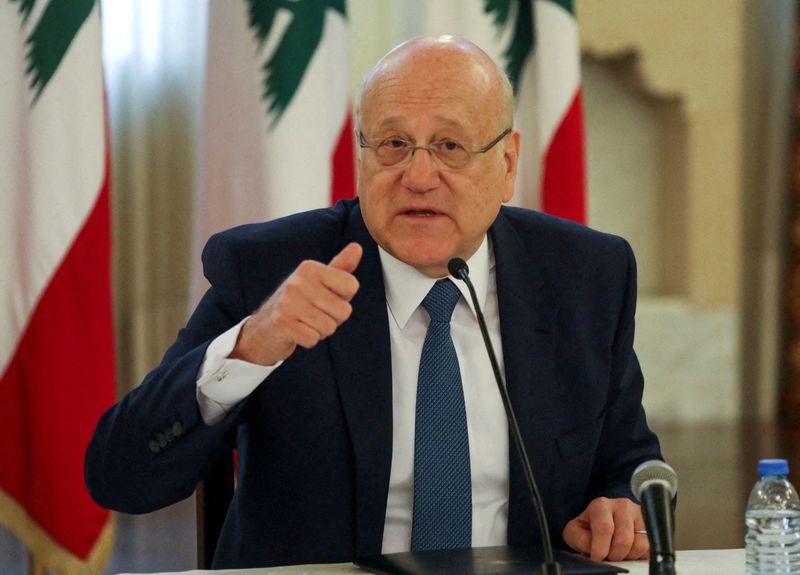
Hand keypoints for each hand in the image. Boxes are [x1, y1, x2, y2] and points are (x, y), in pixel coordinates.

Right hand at [229, 242, 362, 365]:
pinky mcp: (281, 322)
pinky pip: (313, 339)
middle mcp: (298, 281)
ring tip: (304, 323)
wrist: (264, 328)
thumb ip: (341, 267)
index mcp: (310, 268)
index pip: (351, 285)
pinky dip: (308, 341)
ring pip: (329, 327)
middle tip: (313, 315)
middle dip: (333, 319)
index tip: (325, 300)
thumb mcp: (321, 282)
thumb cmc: (300, 304)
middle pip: (344, 310)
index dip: (343, 299)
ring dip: (320, 331)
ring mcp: (287, 301)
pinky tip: (296, 332)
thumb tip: (358, 247)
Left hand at [562, 497, 648, 561]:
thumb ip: (580, 539)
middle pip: (623, 540)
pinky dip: (638, 555)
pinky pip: (649, 547)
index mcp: (601, 505)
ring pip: (639, 545)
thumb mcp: (576, 531)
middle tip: (607, 555)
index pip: (605, 528)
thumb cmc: (589, 528)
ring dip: (626, 555)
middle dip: (614, 554)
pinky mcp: (651, 526)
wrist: (604, 525)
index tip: (597, 557)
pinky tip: (628, 550)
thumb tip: (593, 550)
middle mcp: (622, 506)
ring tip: (617, 552)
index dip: (600, 548)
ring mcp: (639, 515)